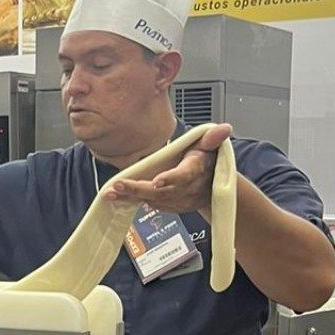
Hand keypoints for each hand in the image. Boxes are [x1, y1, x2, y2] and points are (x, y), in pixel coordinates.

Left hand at [105, 123, 231, 214]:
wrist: (214, 186)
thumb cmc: (207, 161)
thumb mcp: (211, 146)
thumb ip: (213, 138)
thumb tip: (224, 128)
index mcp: (195, 170)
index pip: (184, 175)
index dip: (171, 179)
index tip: (157, 181)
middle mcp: (186, 188)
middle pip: (161, 191)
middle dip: (138, 189)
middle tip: (118, 186)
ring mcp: (178, 200)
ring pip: (152, 200)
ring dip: (130, 197)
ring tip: (109, 193)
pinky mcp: (170, 206)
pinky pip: (150, 204)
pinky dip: (134, 202)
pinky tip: (117, 197)